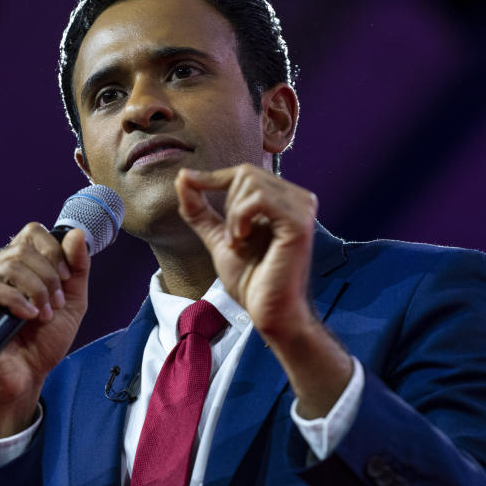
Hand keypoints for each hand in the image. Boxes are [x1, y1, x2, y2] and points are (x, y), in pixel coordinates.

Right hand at [0, 223, 90, 437]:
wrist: (27, 377)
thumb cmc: (44, 340)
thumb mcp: (72, 301)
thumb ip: (78, 268)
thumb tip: (76, 234)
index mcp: (13, 263)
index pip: (31, 232)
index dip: (54, 252)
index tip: (66, 278)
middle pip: (23, 249)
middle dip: (49, 278)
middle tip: (55, 305)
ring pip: (8, 266)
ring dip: (36, 290)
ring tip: (43, 314)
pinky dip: (15, 300)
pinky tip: (27, 316)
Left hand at [175, 165, 352, 416]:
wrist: (268, 313)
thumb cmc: (251, 280)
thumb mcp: (219, 237)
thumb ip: (201, 210)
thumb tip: (183, 178)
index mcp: (284, 200)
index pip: (244, 173)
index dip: (213, 177)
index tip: (185, 181)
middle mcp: (298, 199)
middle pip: (246, 173)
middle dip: (227, 204)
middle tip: (234, 238)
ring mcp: (302, 208)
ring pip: (250, 181)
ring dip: (233, 215)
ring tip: (240, 241)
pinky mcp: (299, 222)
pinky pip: (259, 199)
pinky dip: (241, 218)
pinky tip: (244, 239)